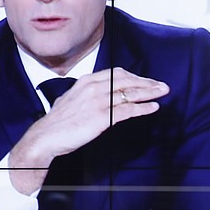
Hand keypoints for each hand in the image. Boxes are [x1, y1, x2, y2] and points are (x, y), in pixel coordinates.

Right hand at [9, 68, 168, 194]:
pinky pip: (128, 110)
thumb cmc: (59, 122)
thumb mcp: (73, 100)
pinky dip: (143, 108)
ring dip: (149, 92)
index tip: (146, 80)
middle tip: (161, 85)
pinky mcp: (102, 117)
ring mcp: (98, 101)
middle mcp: (93, 88)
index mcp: (86, 81)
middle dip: (147, 82)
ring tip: (162, 93)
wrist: (46, 136)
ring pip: (130, 93)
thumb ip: (88, 94)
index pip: (117, 73)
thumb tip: (103, 96)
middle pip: (127, 80)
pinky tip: (152, 107)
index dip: (135, 77)